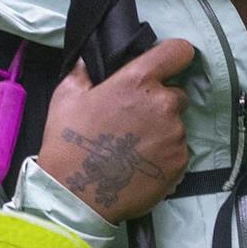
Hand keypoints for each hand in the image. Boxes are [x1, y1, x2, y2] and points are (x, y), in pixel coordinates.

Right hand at [36, 39, 195, 224]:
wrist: (76, 195)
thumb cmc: (68, 143)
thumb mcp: (66, 97)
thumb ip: (83, 72)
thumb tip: (89, 60)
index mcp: (138, 81)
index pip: (178, 51)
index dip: (174, 56)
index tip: (167, 65)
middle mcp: (163, 104)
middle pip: (177, 94)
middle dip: (160, 103)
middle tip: (135, 120)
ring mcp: (175, 135)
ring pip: (176, 125)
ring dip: (161, 131)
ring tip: (133, 147)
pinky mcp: (180, 162)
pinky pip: (178, 151)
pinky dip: (164, 155)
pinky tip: (140, 163)